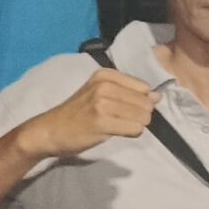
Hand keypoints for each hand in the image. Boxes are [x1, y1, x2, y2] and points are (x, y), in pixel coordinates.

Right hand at [18, 69, 153, 159]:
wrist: (49, 130)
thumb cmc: (77, 113)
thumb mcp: (99, 94)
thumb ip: (129, 93)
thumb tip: (159, 96)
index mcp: (105, 75)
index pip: (144, 87)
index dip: (140, 102)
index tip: (125, 108)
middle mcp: (104, 85)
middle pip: (147, 103)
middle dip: (140, 115)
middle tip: (120, 120)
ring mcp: (102, 103)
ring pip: (143, 116)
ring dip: (135, 125)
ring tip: (117, 126)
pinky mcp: (101, 122)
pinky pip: (135, 128)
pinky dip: (131, 133)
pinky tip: (115, 132)